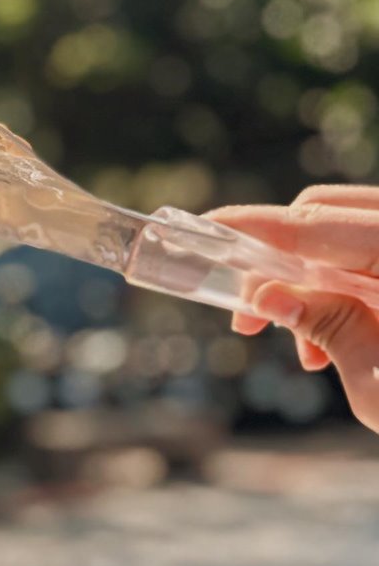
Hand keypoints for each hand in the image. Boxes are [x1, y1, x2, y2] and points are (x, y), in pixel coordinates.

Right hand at [210, 184, 378, 432]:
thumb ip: (329, 326)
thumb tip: (264, 296)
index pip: (319, 224)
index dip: (254, 227)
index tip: (203, 229)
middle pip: (329, 216)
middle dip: (275, 261)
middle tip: (245, 317)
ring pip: (346, 237)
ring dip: (306, 282)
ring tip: (296, 350)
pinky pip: (368, 258)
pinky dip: (340, 291)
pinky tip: (330, 348)